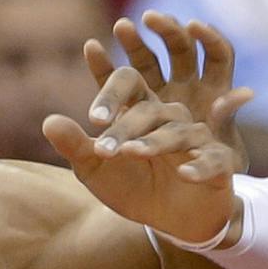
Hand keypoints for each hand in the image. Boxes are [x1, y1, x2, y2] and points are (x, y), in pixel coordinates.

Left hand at [42, 14, 252, 245]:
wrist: (171, 223)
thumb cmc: (134, 188)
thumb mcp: (97, 169)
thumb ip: (75, 146)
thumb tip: (47, 122)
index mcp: (142, 111)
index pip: (125, 82)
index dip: (107, 68)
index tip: (89, 46)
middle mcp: (171, 119)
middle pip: (149, 108)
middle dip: (123, 119)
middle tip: (97, 131)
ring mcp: (197, 141)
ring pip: (177, 133)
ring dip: (152, 143)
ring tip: (127, 152)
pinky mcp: (220, 166)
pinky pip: (213, 161)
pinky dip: (200, 166)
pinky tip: (183, 174)